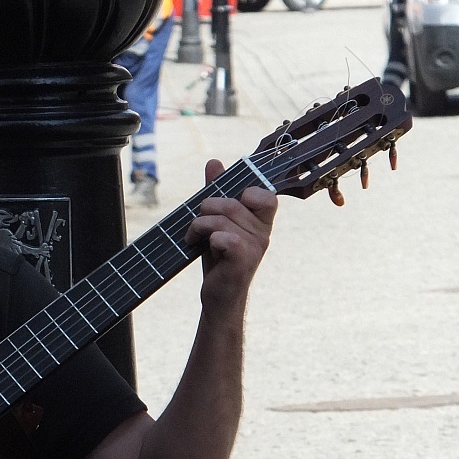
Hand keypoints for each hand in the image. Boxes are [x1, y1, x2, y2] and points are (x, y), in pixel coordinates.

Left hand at [185, 159, 277, 311]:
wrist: (218, 296)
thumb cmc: (218, 258)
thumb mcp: (216, 222)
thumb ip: (217, 192)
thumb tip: (214, 162)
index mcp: (261, 221)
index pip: (264, 194)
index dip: (245, 192)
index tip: (228, 205)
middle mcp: (263, 232)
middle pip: (231, 203)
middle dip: (206, 209)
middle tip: (198, 225)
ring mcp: (256, 246)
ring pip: (222, 218)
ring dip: (199, 225)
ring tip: (194, 237)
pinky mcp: (244, 260)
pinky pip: (223, 236)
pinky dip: (206, 238)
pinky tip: (202, 248)